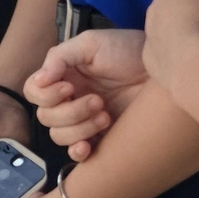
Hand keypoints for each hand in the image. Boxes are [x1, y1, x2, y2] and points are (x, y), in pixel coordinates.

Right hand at [24, 30, 148, 161]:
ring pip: (60, 136)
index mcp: (62, 76)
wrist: (164, 70)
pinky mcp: (101, 137)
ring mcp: (84, 120)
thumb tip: (40, 80)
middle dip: (70, 111)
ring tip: (105, 115)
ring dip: (79, 128)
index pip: (34, 93)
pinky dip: (78, 152)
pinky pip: (77, 153)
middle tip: (98, 100)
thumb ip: (60, 57)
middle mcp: (69, 99)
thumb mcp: (91, 44)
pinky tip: (88, 146)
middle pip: (46, 117)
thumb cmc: (128, 50)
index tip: (68, 87)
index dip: (45, 95)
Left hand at [143, 0, 198, 102]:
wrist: (195, 68)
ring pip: (169, 27)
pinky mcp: (151, 62)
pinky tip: (194, 58)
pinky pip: (166, 52)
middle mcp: (152, 10)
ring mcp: (150, 37)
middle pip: (176, 3)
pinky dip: (178, 51)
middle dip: (192, 6)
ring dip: (184, 29)